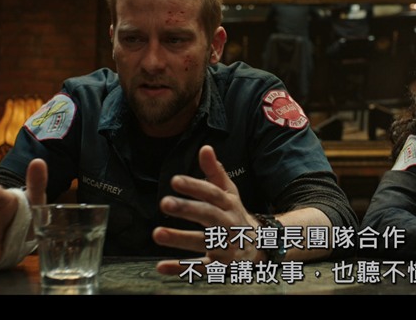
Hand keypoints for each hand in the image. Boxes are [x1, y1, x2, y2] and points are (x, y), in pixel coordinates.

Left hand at [153, 145, 261, 274]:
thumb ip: (215, 171)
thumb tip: (205, 148)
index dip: (194, 186)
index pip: (212, 193)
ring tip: (157, 233)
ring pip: (203, 241)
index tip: (175, 180)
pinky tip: (160, 266)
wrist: (259, 245)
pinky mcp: (219, 265)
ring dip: (180, 239)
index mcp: (229, 204)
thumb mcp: (228, 191)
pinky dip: (180, 268)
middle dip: (187, 209)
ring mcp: (224, 245)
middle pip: (208, 215)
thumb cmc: (235, 213)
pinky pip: (200, 267)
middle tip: (164, 202)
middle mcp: (228, 223)